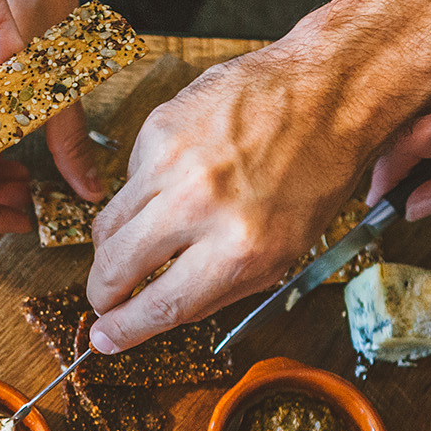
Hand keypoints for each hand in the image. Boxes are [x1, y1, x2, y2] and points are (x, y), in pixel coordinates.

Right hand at [86, 42, 366, 352]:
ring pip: (109, 224)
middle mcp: (202, 206)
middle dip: (102, 292)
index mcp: (241, 249)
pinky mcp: (159, 128)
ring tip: (127, 251)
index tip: (105, 337)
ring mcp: (174, 164)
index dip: (123, 329)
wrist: (329, 93)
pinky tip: (170, 187)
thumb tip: (159, 312)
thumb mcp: (285, 252)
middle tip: (104, 297)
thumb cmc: (317, 171)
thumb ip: (220, 288)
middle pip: (117, 267)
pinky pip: (127, 179)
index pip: (161, 306)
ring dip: (111, 247)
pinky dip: (140, 194)